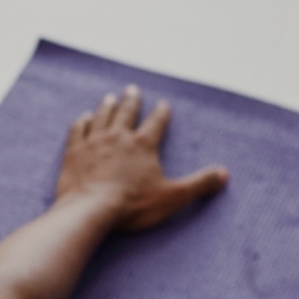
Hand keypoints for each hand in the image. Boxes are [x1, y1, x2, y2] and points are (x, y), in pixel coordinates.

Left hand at [55, 85, 227, 231]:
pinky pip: (78, 131)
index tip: (163, 104)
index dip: (161, 113)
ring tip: (110, 98)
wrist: (90, 209)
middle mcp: (118, 137)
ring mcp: (94, 143)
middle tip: (132, 89)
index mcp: (143, 145)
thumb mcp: (173, 196)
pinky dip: (81, 122)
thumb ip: (199, 184)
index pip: (156, 123)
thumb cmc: (133, 205)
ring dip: (107, 107)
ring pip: (101, 117)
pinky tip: (82, 118)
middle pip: (126, 113)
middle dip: (131, 100)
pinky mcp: (74, 152)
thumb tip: (224, 174)